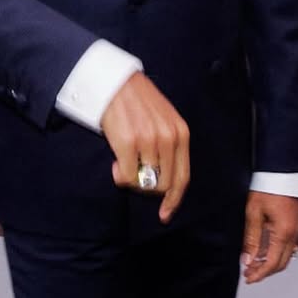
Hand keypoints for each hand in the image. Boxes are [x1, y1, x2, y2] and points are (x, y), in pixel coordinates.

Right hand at [100, 70, 189, 223]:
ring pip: (144, 183)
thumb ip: (168, 145)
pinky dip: (120, 176)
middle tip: (135, 178)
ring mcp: (150, 141)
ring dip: (132, 181)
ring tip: (123, 164)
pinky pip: (127, 177)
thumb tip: (162, 181)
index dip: (174, 200)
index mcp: (181, 133)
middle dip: (149, 190)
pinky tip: (116, 163)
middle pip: (164, 185)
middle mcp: (169, 138)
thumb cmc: (137, 102)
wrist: (114, 82)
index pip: (183, 177)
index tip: (165, 215)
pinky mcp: (128, 143)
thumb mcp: (164, 120)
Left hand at [241, 191, 297, 284]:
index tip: (248, 278)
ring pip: (285, 255)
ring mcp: (296, 228)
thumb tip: (248, 260)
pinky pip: (287, 245)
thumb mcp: (254, 213)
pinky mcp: (295, 223)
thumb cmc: (268, 187)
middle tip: (249, 273)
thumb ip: (251, 239)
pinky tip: (263, 251)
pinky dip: (276, 252)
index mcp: (284, 232)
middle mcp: (294, 232)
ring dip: (270, 263)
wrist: (282, 170)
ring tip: (253, 263)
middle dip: (265, 271)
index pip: (272, 263)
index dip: (259, 274)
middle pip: (282, 263)